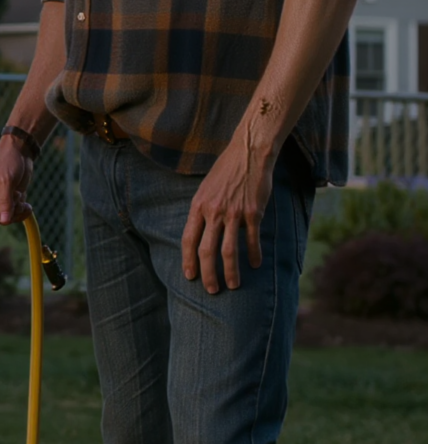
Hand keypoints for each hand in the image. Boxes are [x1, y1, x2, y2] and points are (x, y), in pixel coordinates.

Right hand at [0, 138, 32, 224]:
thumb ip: (4, 202)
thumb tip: (4, 222)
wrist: (20, 151)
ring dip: (16, 212)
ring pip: (4, 219)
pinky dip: (21, 211)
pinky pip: (14, 214)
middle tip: (16, 203)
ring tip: (21, 199)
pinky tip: (26, 204)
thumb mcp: (5, 181)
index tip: (0, 217)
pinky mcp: (9, 200)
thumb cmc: (8, 161)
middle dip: (6, 215)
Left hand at [181, 138, 272, 292]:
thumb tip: (199, 232)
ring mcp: (233, 213)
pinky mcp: (253, 213)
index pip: (188, 240)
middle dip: (208, 274)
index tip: (190, 276)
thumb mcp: (205, 189)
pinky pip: (252, 240)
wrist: (249, 153)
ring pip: (229, 251)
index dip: (188, 260)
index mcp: (198, 207)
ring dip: (230, 272)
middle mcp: (213, 212)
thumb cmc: (226, 171)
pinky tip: (255, 264)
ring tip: (234, 285)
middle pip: (206, 251)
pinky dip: (254, 255)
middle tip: (211, 290)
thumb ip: (201, 211)